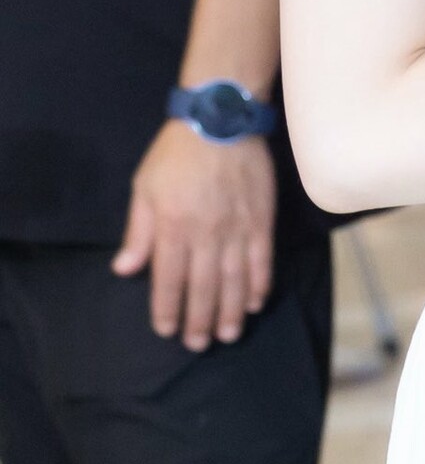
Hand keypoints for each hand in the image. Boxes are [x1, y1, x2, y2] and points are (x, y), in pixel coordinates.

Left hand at [112, 121, 276, 349]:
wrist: (221, 119)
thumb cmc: (176, 154)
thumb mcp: (144, 188)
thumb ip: (137, 232)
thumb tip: (124, 269)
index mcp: (172, 226)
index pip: (168, 280)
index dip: (167, 309)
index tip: (167, 330)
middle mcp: (205, 233)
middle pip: (202, 287)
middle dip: (199, 320)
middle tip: (198, 344)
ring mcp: (237, 227)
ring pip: (233, 280)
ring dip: (229, 311)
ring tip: (227, 334)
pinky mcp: (261, 219)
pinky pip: (261, 259)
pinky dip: (258, 283)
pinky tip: (254, 302)